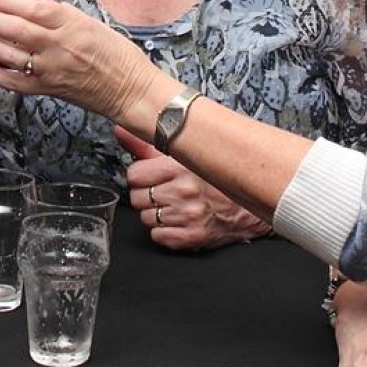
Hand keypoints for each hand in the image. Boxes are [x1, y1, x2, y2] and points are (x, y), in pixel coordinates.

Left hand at [0, 0, 158, 123]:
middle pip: (15, 29)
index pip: (33, 7)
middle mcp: (59, 46)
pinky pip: (11, 81)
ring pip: (7, 54)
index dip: (7, 0)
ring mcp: (50, 70)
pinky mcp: (46, 90)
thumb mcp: (93, 22)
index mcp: (73, 25)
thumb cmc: (118, 55)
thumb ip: (63, 9)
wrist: (131, 90)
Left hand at [116, 126, 271, 250]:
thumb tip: (119, 129)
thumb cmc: (214, 178)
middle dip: (147, 196)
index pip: (134, 175)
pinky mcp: (194, 236)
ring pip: (146, 218)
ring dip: (156, 214)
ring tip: (173, 205)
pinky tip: (177, 221)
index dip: (140, 177)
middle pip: (137, 198)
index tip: (150, 177)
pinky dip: (164, 232)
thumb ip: (146, 144)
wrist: (247, 205)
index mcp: (181, 166)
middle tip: (163, 192)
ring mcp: (189, 216)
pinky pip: (158, 237)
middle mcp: (184, 191)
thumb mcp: (182, 154)